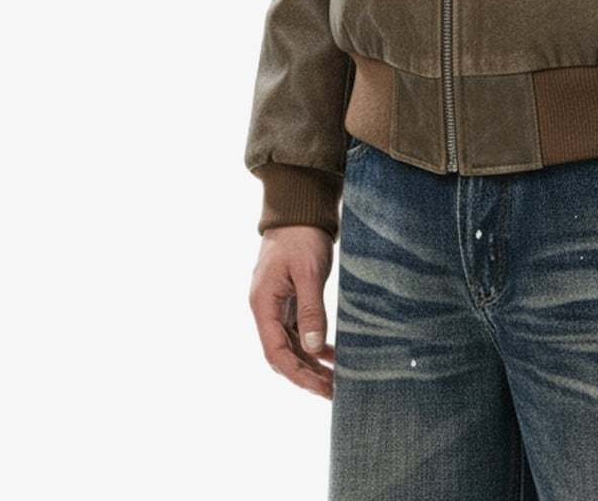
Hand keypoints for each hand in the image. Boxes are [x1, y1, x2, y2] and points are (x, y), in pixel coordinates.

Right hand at [249, 226, 335, 398]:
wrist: (299, 208)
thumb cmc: (302, 236)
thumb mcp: (308, 272)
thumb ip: (310, 311)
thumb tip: (312, 349)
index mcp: (263, 304)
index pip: (275, 352)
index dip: (297, 374)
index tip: (320, 387)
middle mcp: (266, 308)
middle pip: (282, 353)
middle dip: (305, 374)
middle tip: (332, 390)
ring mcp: (276, 304)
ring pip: (291, 344)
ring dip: (310, 363)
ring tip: (334, 378)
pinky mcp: (289, 299)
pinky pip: (298, 330)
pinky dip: (312, 344)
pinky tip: (329, 354)